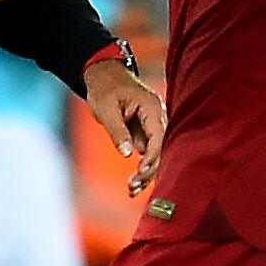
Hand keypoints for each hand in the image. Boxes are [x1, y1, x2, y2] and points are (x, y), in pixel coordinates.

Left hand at [82, 61, 165, 193]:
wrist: (103, 75)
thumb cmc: (104, 88)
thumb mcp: (106, 109)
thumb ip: (118, 132)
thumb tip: (128, 154)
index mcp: (152, 107)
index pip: (158, 137)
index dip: (151, 158)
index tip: (139, 174)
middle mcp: (158, 116)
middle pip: (161, 148)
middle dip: (149, 170)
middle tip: (133, 188)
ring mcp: (153, 124)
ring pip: (156, 153)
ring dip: (146, 172)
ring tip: (132, 190)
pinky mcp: (146, 131)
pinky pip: (148, 151)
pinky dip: (142, 166)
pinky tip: (134, 183)